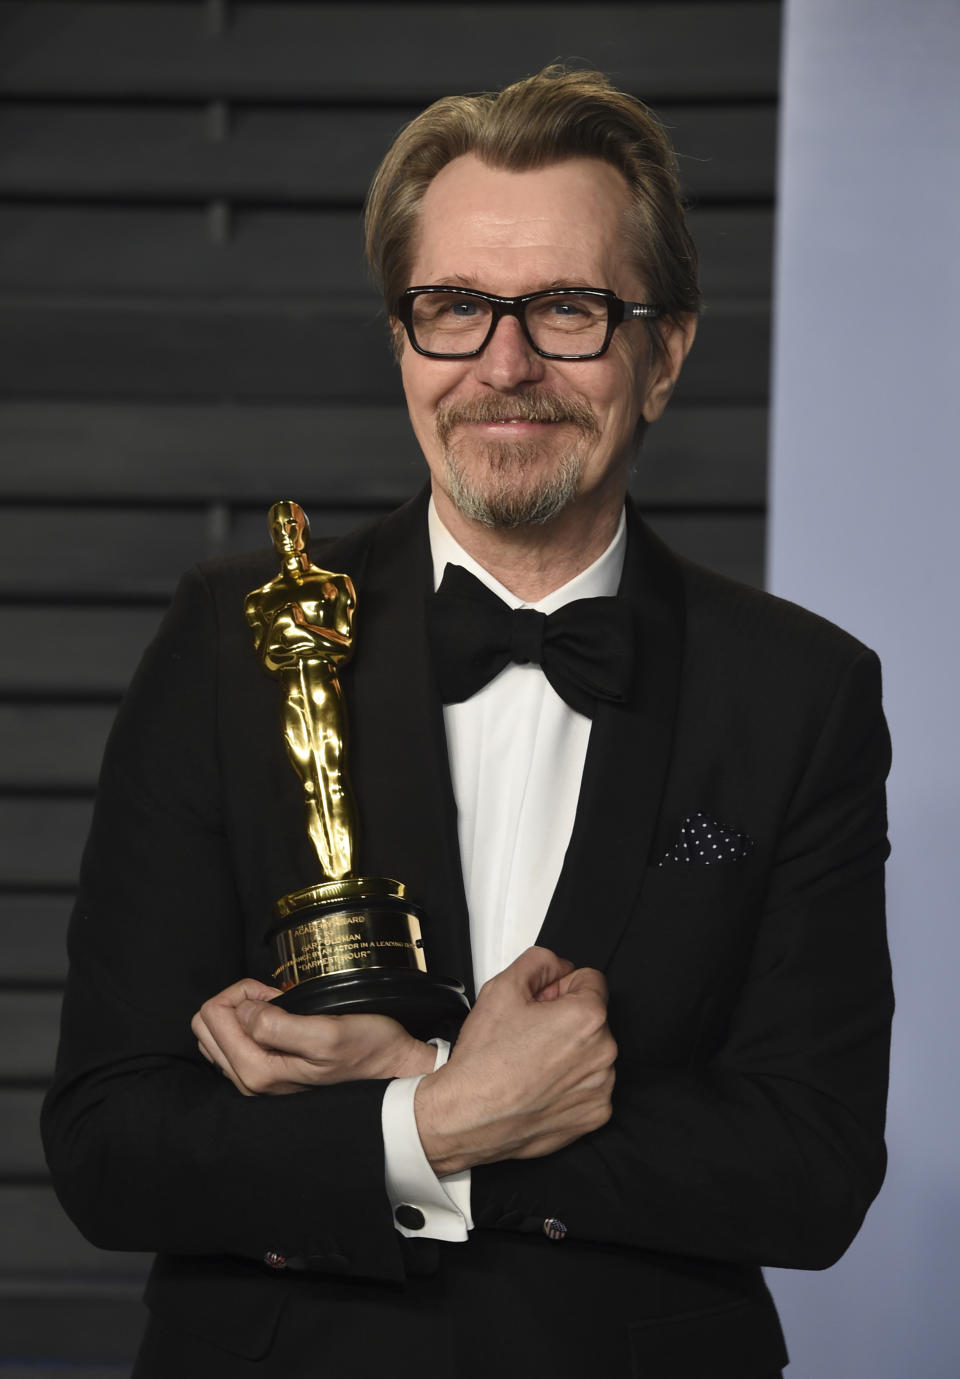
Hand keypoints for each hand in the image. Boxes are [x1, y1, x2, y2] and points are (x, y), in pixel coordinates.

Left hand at [191, 978, 436, 1095]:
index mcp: (257, 1072)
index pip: (215, 1014)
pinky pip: (231, 1042)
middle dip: (238, 1000)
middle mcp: (248, 1082)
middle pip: (206, 1023)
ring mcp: (254, 1080)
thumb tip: (244, 1011)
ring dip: (242, 1011)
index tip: (279, 996)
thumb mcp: (326, 1032)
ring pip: (214, 1033)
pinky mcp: (263, 1075)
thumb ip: (276, 1024)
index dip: (247, 992)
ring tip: (278, 1010)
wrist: (389, 1071)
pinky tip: (278, 1021)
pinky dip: (248, 1023)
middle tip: (275, 1000)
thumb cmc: (365, 1049)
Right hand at [414, 946, 616, 1174]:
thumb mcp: (502, 987)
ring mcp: (600, 1088)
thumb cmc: (484, 1061)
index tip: (542, 1002)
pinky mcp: (594, 1115)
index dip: (559, 987)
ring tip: (532, 1061)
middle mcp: (603, 1053)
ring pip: (591, 1053)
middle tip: (530, 1033)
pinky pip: (589, 1087)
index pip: (590, 981)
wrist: (468, 1115)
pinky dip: (570, 1084)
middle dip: (565, 1018)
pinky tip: (540, 1084)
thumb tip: (557, 966)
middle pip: (592, 1018)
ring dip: (570, 1052)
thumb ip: (539, 962)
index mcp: (587, 1017)